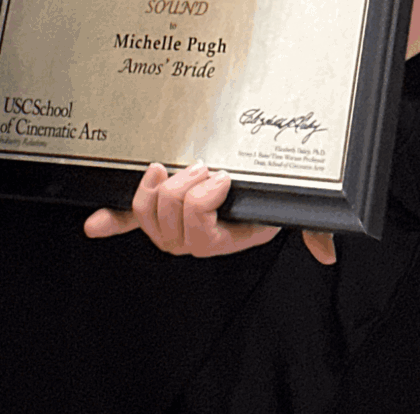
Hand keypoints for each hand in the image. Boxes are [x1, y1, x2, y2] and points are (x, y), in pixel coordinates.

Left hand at [84, 161, 336, 263]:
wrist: (251, 174)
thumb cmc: (270, 192)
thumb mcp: (290, 207)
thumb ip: (312, 228)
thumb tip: (326, 254)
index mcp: (225, 237)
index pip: (199, 234)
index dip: (201, 203)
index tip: (222, 177)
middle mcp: (194, 236)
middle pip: (170, 221)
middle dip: (184, 188)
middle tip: (203, 166)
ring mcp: (171, 222)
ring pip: (150, 215)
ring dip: (159, 187)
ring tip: (177, 167)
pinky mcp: (155, 204)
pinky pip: (128, 219)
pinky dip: (111, 222)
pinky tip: (93, 226)